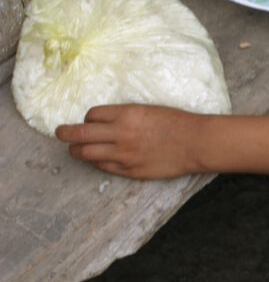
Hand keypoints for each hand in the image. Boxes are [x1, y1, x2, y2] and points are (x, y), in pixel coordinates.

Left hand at [56, 104, 201, 179]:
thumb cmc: (176, 122)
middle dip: (65, 133)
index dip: (87, 118)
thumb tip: (105, 121)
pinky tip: (99, 158)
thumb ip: (125, 116)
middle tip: (60, 133)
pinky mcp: (130, 171)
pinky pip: (103, 166)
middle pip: (80, 134)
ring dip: (76, 150)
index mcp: (126, 114)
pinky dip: (96, 161)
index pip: (92, 115)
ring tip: (74, 149)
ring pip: (86, 153)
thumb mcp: (148, 110)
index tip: (89, 121)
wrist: (195, 142)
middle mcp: (121, 134)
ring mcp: (124, 155)